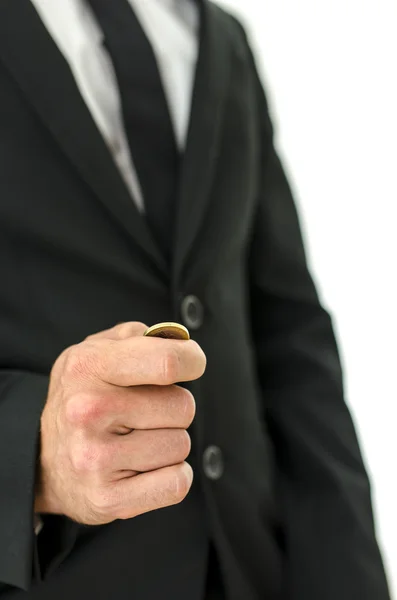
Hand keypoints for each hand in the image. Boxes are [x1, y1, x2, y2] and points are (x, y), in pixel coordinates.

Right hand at [35, 322, 205, 524]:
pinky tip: (145, 468)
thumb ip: (139, 337)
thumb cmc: (85, 397)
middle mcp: (87, 411)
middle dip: (173, 408)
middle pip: (183, 406)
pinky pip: (177, 484)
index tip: (190, 363)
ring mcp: (94, 458)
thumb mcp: (97, 352)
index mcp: (88, 366)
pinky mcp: (106, 499)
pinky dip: (172, 477)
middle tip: (144, 413)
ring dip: (169, 444)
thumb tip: (181, 343)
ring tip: (136, 441)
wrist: (44, 461)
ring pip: (181, 445)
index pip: (168, 362)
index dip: (192, 360)